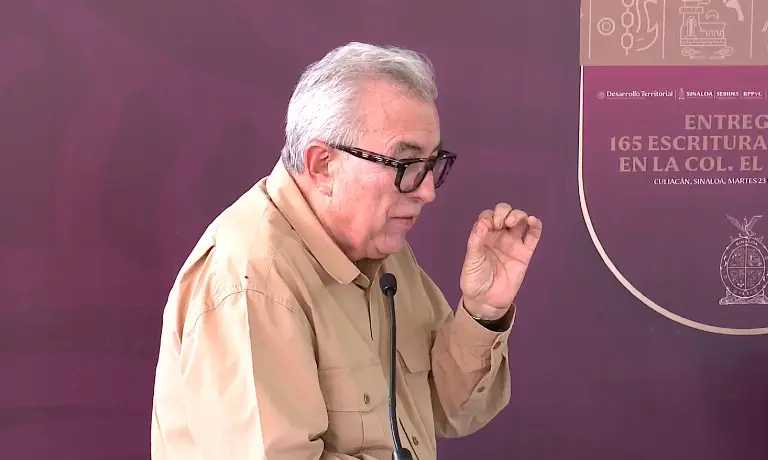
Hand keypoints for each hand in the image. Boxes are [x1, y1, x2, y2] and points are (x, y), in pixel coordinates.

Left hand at [460, 203, 541, 319]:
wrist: (486, 301)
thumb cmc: (475, 279)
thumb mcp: (471, 260)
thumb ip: (476, 240)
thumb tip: (484, 221)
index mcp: (484, 235)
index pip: (488, 216)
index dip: (490, 216)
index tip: (489, 224)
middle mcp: (499, 236)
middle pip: (505, 214)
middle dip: (504, 212)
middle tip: (501, 223)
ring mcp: (513, 243)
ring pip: (520, 221)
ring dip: (518, 215)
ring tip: (513, 222)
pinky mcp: (525, 253)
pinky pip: (533, 237)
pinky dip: (536, 226)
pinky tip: (533, 221)